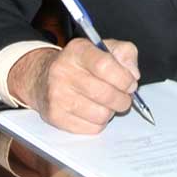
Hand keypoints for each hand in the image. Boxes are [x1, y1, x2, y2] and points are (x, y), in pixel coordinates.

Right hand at [6, 37, 140, 133]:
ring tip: (105, 103)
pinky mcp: (55, 116)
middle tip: (123, 97)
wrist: (43, 78)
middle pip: (105, 93)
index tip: (130, 83)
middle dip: (123, 99)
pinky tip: (93, 111)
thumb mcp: (103, 49)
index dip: (124, 78)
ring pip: (101, 114)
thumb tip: (133, 74)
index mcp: (77, 50)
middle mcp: (63, 71)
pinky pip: (92, 128)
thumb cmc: (80, 64)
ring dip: (110, 111)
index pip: (105, 65)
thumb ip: (125, 53)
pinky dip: (99, 122)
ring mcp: (57, 95)